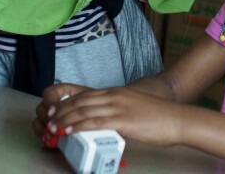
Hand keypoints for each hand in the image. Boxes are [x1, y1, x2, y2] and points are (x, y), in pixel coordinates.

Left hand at [42, 86, 183, 147]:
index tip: (54, 111)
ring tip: (52, 127)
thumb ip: (118, 111)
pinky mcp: (122, 121)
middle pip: (79, 101)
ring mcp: (118, 108)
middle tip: (47, 120)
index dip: (66, 103)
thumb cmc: (159, 116)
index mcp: (118, 93)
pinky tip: (68, 131)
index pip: (84, 95)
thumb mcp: (134, 107)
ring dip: (64, 119)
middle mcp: (115, 97)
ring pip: (83, 111)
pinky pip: (94, 122)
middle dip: (60, 111)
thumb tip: (104, 121)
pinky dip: (78, 126)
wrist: (176, 119)